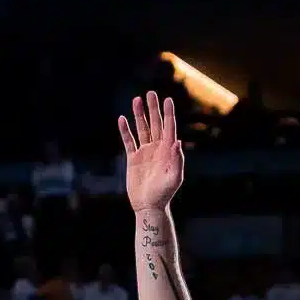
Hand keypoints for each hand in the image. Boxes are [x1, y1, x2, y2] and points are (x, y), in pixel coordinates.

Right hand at [120, 91, 185, 213]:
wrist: (148, 206)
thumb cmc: (164, 194)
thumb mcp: (174, 178)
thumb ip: (177, 160)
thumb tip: (177, 141)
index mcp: (168, 151)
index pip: (169, 128)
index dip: (168, 114)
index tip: (168, 100)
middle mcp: (157, 149)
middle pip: (155, 124)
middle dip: (153, 109)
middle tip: (150, 93)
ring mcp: (145, 152)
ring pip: (142, 129)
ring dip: (139, 115)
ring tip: (136, 99)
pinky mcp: (133, 158)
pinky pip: (129, 141)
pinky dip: (125, 131)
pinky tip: (122, 119)